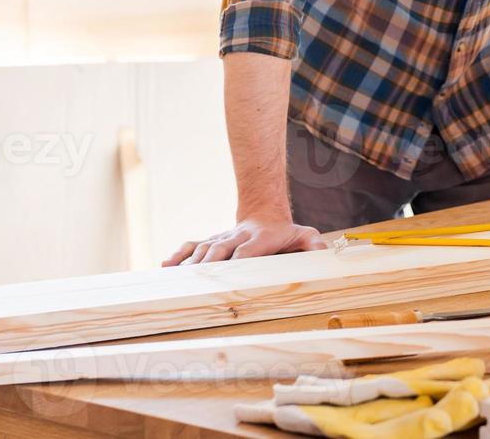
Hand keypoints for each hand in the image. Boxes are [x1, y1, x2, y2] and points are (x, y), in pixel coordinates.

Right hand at [162, 217, 325, 266]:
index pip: (248, 250)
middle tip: (198, 278)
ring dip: (191, 262)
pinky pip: (193, 246)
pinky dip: (179, 255)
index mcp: (260, 239)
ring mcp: (223, 238)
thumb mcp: (303, 234)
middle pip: (221, 249)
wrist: (264, 211)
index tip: (229, 271)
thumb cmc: (284, 231)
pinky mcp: (212, 241)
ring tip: (179, 277)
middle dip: (210, 263)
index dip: (239, 259)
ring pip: (204, 247)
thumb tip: (324, 251)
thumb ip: (312, 243)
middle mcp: (237, 237)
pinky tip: (166, 267)